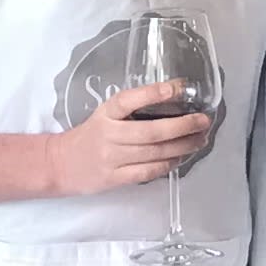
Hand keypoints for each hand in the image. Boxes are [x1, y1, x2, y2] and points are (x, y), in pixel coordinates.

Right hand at [49, 80, 210, 195]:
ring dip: (182, 146)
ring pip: (154, 153)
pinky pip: (148, 172)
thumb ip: (132, 108)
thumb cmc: (91, 136)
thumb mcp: (105, 115)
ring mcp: (112, 159)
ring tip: (200, 139)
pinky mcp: (115, 178)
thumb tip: (173, 96)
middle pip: (151, 132)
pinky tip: (181, 157)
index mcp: (105, 114)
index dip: (152, 93)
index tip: (175, 88)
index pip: (128, 100)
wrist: (61, 164)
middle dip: (182, 126)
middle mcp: (109, 135)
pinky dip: (168, 164)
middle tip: (203, 121)